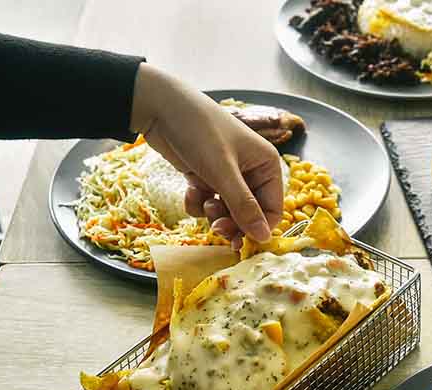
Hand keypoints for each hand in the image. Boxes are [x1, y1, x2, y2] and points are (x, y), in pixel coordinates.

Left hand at [130, 64, 281, 246]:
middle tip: (216, 228)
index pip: (273, 210)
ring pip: (227, 211)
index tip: (240, 241)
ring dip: (213, 213)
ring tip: (202, 200)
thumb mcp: (223, 172)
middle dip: (232, 222)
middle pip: (250, 214)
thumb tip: (265, 237)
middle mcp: (252, 172)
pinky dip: (198, 202)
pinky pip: (208, 203)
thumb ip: (244, 207)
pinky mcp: (206, 177)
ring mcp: (228, 175)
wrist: (158, 106)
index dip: (258, 227)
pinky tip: (190, 188)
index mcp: (267, 166)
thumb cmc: (199, 131)